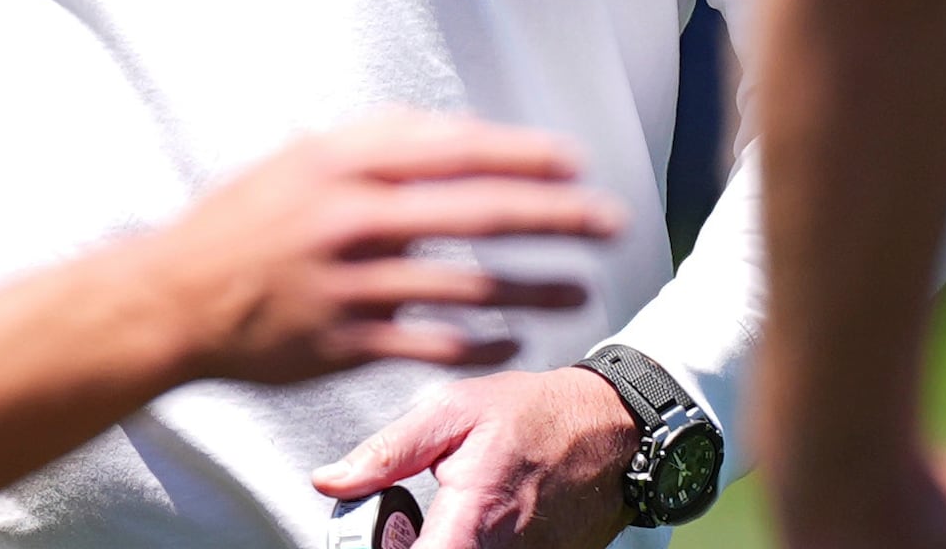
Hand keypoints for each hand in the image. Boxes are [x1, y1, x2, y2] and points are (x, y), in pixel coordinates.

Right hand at [145, 112, 620, 387]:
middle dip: (555, 216)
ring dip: (534, 287)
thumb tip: (454, 132)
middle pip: (476, 213)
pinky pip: (432, 345)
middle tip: (610, 220)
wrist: (171, 298)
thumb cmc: (242, 222)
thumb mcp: (299, 159)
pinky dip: (481, 342)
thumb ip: (373, 141)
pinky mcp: (343, 343)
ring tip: (583, 288)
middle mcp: (351, 218)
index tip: (575, 162)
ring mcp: (349, 284)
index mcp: (342, 162)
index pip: (454, 150)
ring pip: (465, 287)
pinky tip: (516, 338)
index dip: (522, 155)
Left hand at [309, 365, 635, 547]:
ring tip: (441, 524)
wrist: (614, 426)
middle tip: (401, 529)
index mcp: (474, 514)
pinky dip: (477, 544)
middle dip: (414, 547)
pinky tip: (476, 528)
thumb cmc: (536, 412)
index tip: (372, 539)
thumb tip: (332, 481)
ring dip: (445, 545)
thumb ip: (390, 451)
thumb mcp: (454, 410)